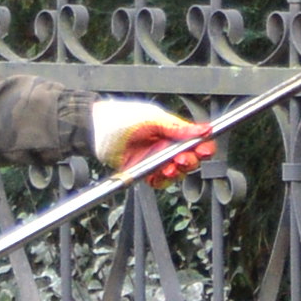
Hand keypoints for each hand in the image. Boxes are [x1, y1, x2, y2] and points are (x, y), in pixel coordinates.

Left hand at [92, 97, 214, 182]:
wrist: (94, 130)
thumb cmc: (121, 118)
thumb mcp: (153, 119)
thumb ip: (179, 127)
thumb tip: (204, 129)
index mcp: (172, 131)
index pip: (195, 142)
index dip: (203, 147)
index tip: (205, 150)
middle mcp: (166, 146)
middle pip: (189, 160)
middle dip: (189, 162)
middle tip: (182, 160)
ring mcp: (155, 160)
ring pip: (175, 173)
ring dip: (176, 173)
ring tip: (168, 169)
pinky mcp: (143, 171)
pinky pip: (158, 182)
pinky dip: (160, 182)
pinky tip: (158, 176)